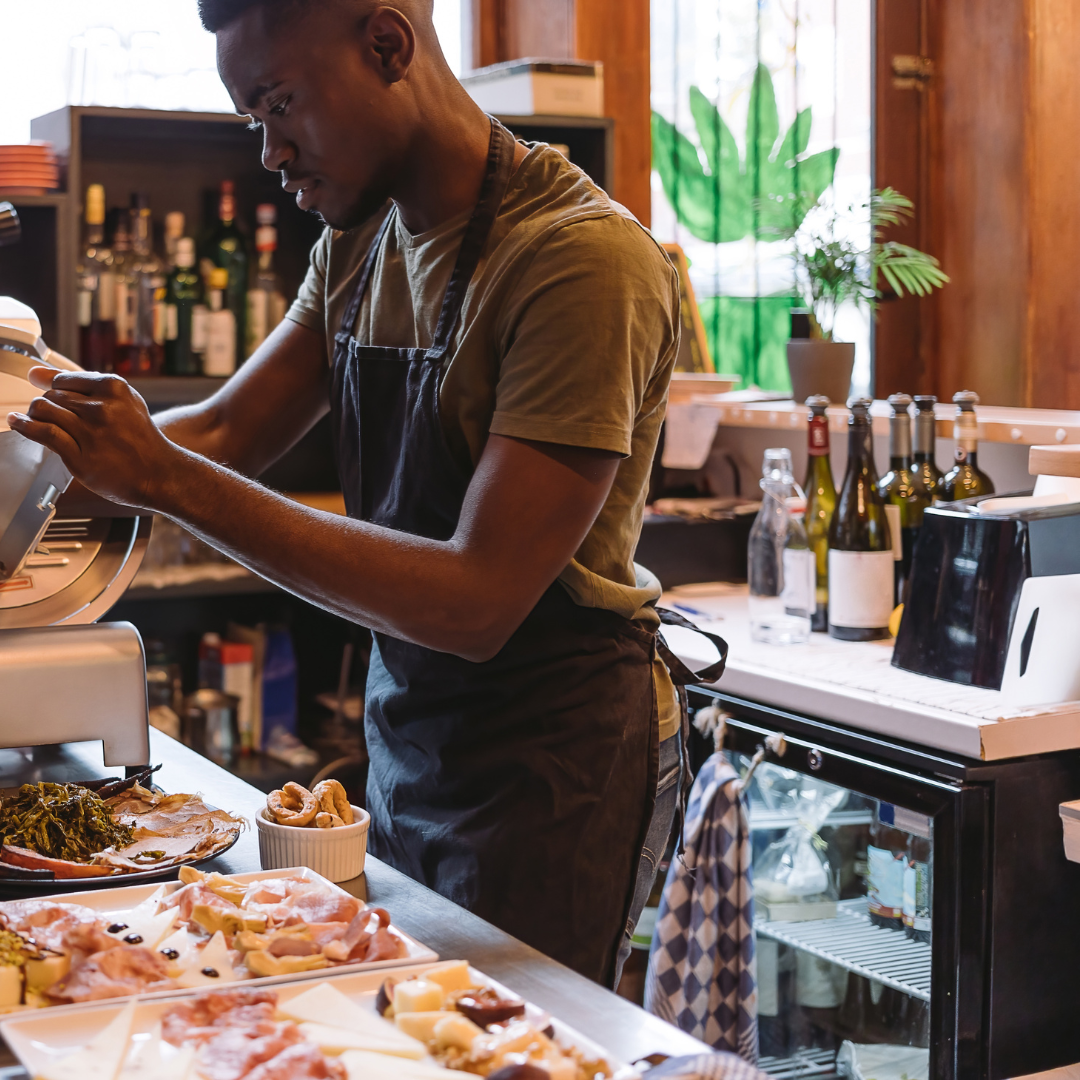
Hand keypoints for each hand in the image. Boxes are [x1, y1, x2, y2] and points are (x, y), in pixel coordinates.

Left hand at [7, 369, 182, 508]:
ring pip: (43, 410)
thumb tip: (35, 373)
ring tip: (34, 419)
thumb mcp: (122, 402)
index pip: (63, 380)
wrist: (159, 473)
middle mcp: (102, 408)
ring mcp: (90, 433)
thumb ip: (81, 385)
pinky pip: (43, 433)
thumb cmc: (141, 439)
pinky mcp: (80, 456)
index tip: (50, 393)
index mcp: (114, 388)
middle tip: (54, 416)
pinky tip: (18, 423)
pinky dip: (24, 426)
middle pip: (51, 395)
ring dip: (34, 414)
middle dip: (48, 404)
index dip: (54, 388)